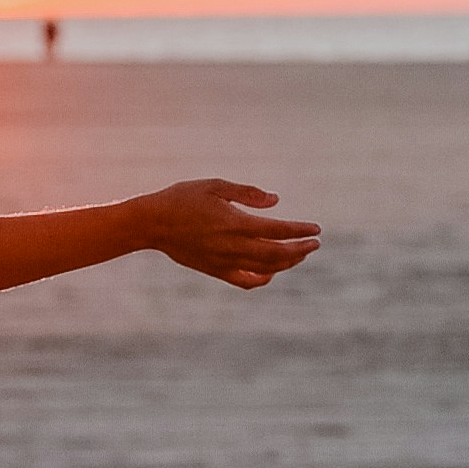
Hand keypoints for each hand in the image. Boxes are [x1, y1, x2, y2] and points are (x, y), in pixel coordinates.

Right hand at [134, 178, 322, 291]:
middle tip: (315, 244)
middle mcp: (232, 246)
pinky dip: (263, 278)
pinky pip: (245, 281)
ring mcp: (224, 262)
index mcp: (235, 223)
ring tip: (299, 254)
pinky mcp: (215, 270)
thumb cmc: (183, 199)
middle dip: (300, 250)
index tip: (316, 230)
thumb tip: (275, 201)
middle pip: (277, 254)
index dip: (300, 231)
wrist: (152, 224)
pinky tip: (272, 271)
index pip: (278, 231)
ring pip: (265, 269)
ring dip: (287, 263)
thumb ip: (247, 193)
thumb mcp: (215, 186)